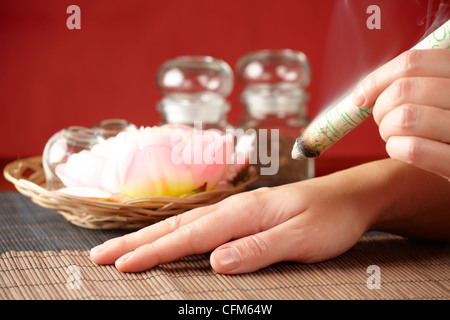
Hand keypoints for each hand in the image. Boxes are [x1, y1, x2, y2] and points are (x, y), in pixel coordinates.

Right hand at [90, 162, 384, 273]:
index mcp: (244, 213)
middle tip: (101, 255)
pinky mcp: (243, 215)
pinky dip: (174, 233)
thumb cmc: (330, 219)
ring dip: (149, 236)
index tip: (123, 265)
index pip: (191, 235)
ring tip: (121, 247)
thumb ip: (258, 249)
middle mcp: (234, 208)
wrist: (350, 197)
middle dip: (137, 242)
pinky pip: (200, 225)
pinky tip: (166, 239)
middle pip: (176, 225)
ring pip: (184, 223)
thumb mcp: (301, 239)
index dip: (155, 252)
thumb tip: (215, 261)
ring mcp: (237, 210)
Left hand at [353, 49, 449, 180]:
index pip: (412, 62)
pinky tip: (400, 150)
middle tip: (382, 121)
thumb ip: (414, 85)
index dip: (377, 80)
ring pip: (404, 118)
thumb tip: (362, 95)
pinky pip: (413, 149)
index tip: (361, 98)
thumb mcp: (439, 96)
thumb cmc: (445, 128)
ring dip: (387, 130)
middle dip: (380, 109)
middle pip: (403, 90)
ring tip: (394, 137)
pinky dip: (395, 149)